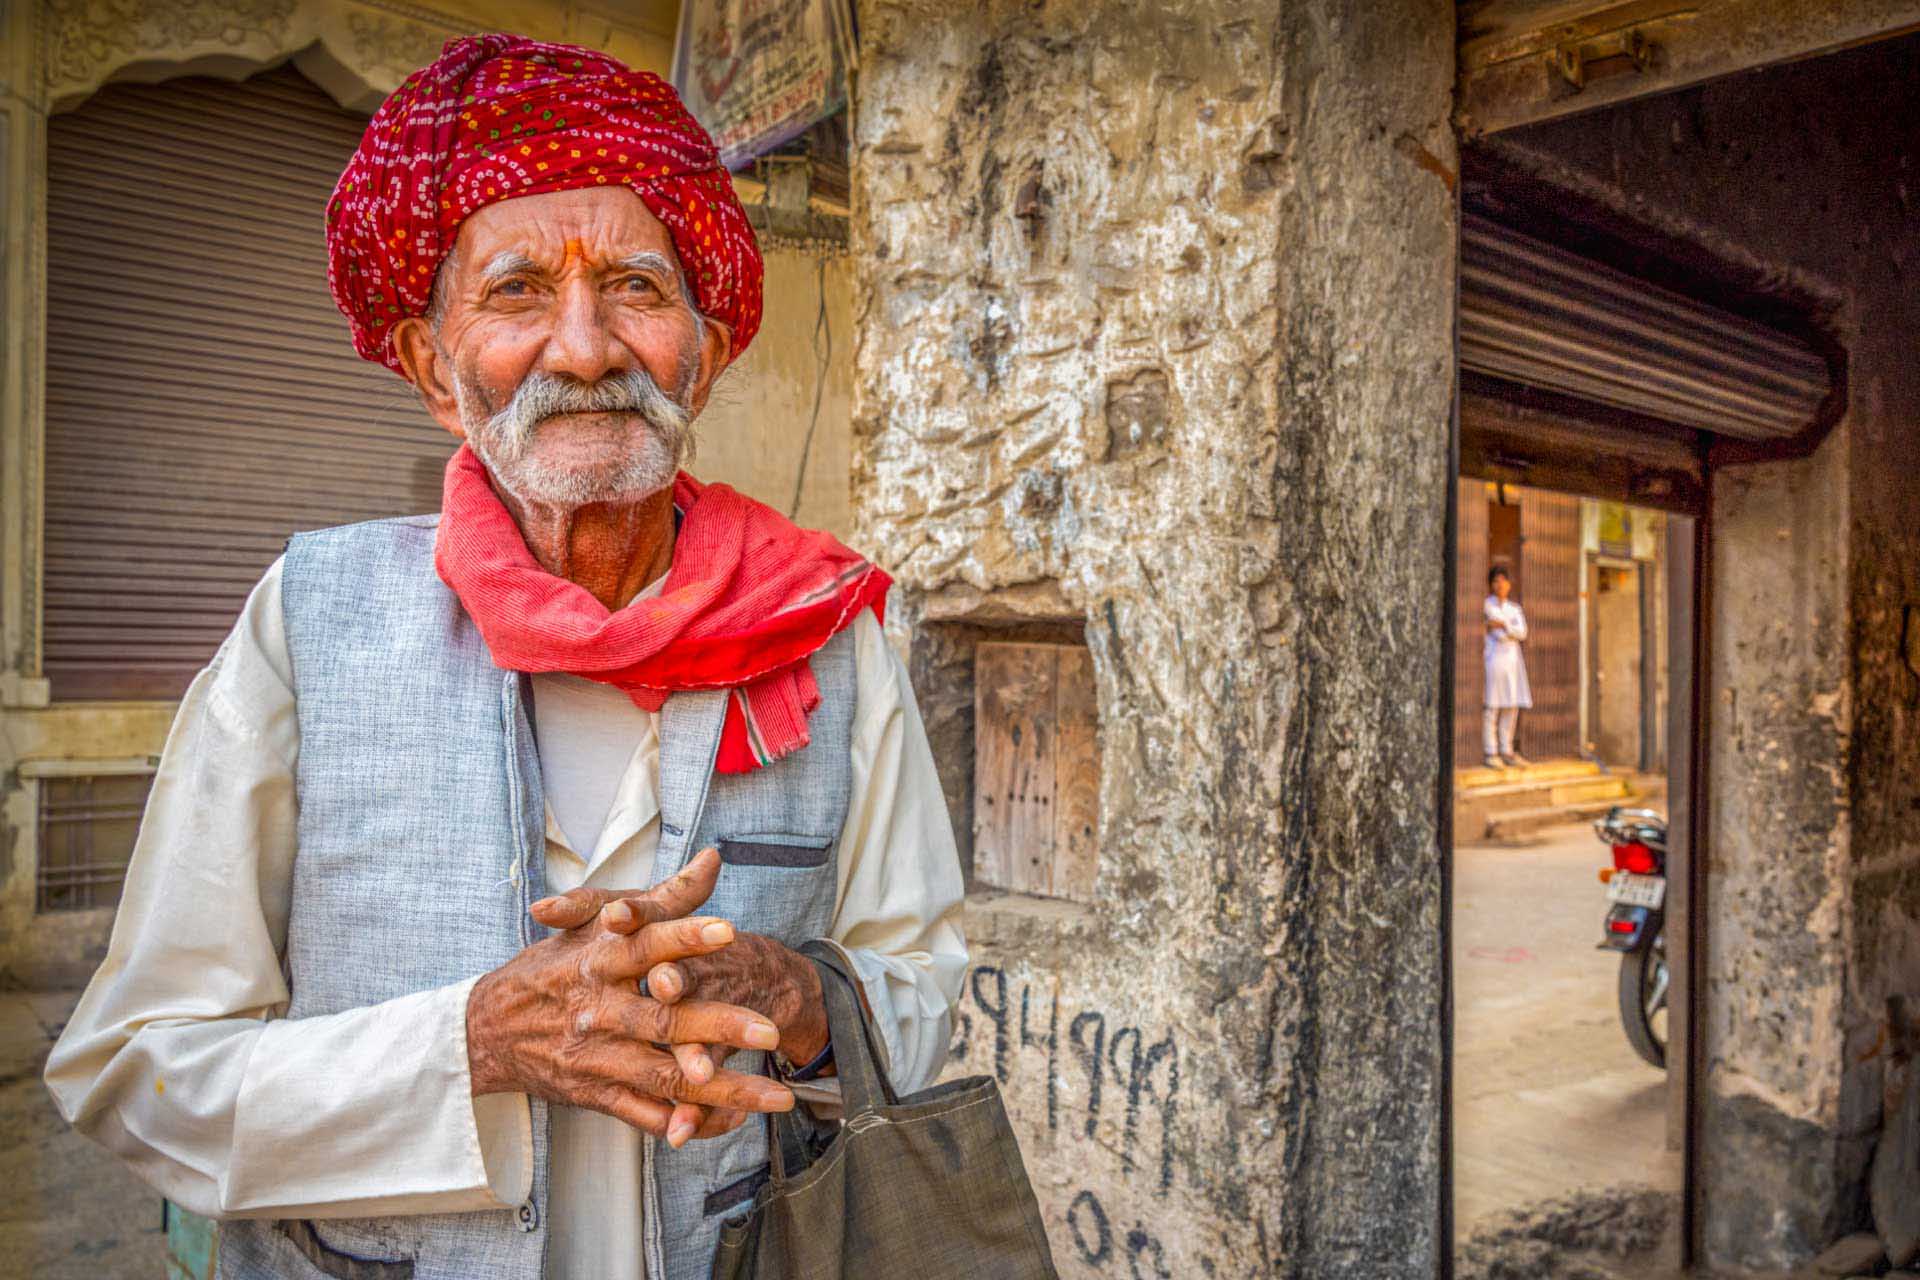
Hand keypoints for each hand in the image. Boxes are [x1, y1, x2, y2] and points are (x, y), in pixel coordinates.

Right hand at [467, 850, 792, 1147]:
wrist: (487, 1030)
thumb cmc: (554, 968)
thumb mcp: (596, 922)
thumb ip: (665, 895)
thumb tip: (714, 858)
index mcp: (600, 961)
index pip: (645, 944)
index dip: (685, 938)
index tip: (729, 931)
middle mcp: (600, 1011)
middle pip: (664, 1021)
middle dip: (719, 1027)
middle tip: (771, 1031)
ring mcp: (600, 1058)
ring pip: (666, 1078)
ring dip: (722, 1091)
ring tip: (775, 1097)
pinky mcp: (597, 1095)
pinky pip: (650, 1115)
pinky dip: (690, 1122)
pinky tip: (733, 1120)